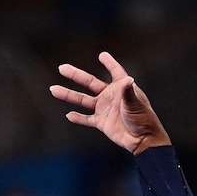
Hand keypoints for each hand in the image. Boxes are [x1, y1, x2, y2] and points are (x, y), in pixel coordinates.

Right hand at [51, 52, 170, 154]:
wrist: (143, 141)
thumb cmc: (143, 119)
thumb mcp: (135, 104)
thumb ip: (128, 92)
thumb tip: (128, 79)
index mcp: (121, 88)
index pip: (115, 71)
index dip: (109, 63)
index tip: (102, 55)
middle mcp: (111, 96)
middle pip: (90, 83)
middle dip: (76, 75)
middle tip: (62, 67)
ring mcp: (105, 109)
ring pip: (83, 100)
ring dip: (68, 95)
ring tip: (53, 89)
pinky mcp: (102, 123)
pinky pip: (87, 119)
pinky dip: (78, 118)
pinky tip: (69, 115)